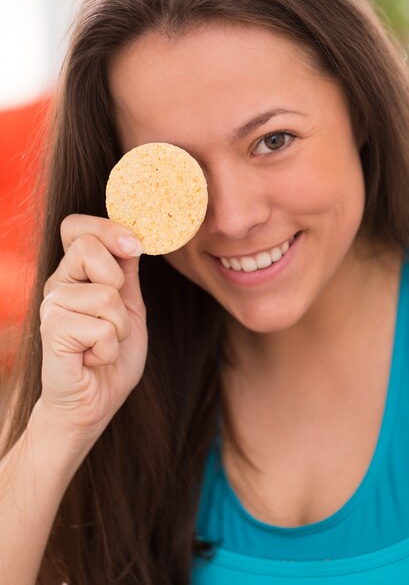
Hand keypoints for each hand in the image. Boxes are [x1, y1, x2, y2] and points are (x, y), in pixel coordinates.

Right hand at [39, 214, 146, 438]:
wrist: (93, 403)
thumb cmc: (111, 357)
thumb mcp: (130, 308)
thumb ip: (127, 274)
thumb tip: (131, 238)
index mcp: (75, 274)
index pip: (77, 227)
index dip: (107, 228)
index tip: (134, 246)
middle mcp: (58, 284)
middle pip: (89, 246)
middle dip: (118, 283)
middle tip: (113, 316)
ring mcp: (51, 306)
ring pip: (106, 294)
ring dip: (119, 328)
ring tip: (103, 344)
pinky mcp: (52, 331)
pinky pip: (101, 328)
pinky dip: (109, 349)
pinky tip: (92, 359)